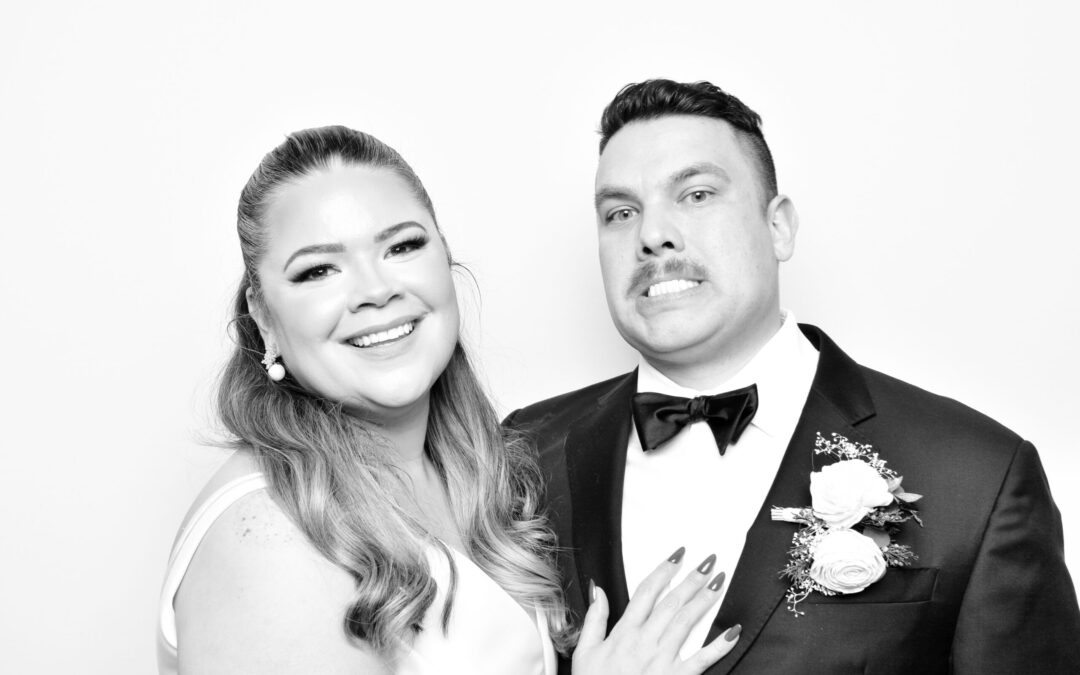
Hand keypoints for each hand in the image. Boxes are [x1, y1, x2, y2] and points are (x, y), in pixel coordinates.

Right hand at [572, 548, 740, 674]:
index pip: (646, 592)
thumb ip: (594, 619)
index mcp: (624, 633)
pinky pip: (702, 660)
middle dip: (691, 580)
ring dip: (704, 600)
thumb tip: (598, 590)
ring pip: (686, 622)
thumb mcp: (584, 652)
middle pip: (671, 602)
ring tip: (719, 581)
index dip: (663, 571)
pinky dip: (719, 646)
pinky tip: (733, 631)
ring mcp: (662, 660)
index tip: (677, 555)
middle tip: (708, 561)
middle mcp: (645, 642)